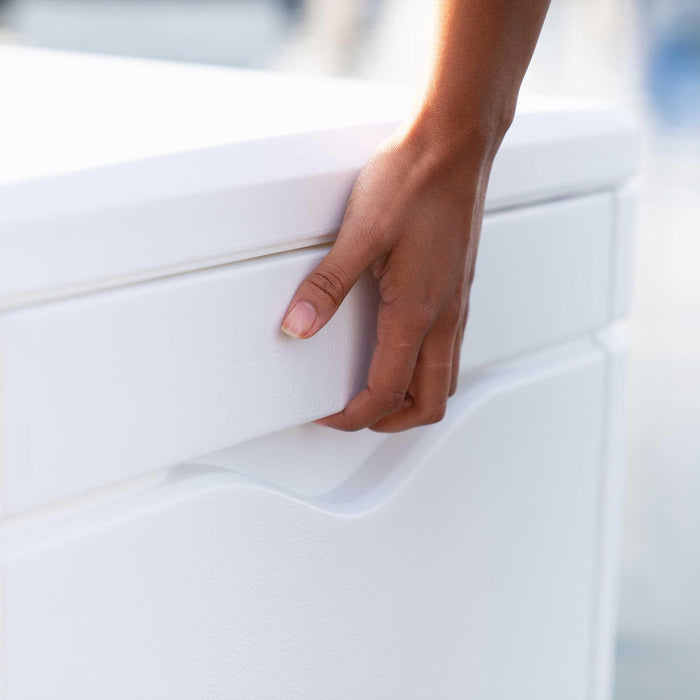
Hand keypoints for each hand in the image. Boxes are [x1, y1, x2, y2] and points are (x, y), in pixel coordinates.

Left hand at [281, 122, 498, 431]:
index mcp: (417, 313)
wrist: (456, 145)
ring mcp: (457, 305)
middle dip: (391, 421)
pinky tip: (399, 347)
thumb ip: (328, 285)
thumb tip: (299, 324)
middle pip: (428, 403)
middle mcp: (445, 318)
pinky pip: (449, 352)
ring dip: (411, 399)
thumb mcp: (361, 232)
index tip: (329, 415)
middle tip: (355, 413)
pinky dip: (424, 370)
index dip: (354, 417)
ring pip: (443, 380)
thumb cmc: (416, 180)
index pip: (388, 394)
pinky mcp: (458, 290)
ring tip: (376, 391)